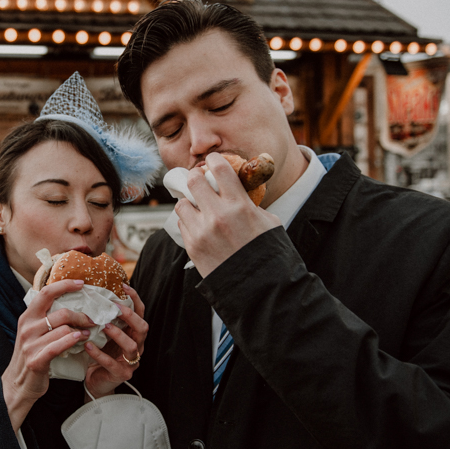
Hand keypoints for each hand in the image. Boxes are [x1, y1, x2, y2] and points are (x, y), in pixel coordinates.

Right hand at [2, 279, 95, 429]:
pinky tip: (81, 339)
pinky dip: (72, 341)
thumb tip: (71, 303)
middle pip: (60, 313)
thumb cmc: (32, 354)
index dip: (65, 285)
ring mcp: (30, 344)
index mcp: (27, 317)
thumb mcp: (34, 332)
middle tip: (92, 320)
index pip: (46, 293)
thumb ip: (46, 318)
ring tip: (89, 333)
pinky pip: (58, 346)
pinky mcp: (35, 360)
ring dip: (81, 331)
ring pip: (63, 330)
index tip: (81, 284)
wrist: (18, 383)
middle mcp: (27, 327)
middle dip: (81, 316)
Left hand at [84, 283, 148, 398]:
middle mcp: (137, 346)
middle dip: (130, 316)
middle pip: (143, 328)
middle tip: (115, 308)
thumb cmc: (101, 354)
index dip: (134, 299)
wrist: (96, 382)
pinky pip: (111, 363)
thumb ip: (105, 319)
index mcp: (133, 334)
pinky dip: (99, 353)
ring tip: (104, 325)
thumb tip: (93, 295)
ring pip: (131, 346)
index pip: (140, 313)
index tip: (123, 286)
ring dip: (118, 334)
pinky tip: (88, 345)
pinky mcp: (120, 374)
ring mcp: (130, 362)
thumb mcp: (104, 335)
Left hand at [177, 153, 280, 276]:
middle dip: (196, 178)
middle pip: (193, 181)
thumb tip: (235, 190)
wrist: (260, 288)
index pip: (219, 168)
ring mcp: (202, 231)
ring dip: (189, 203)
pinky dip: (189, 222)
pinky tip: (200, 227)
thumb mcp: (267, 221)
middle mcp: (218, 215)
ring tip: (199, 208)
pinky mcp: (192, 247)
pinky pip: (182, 225)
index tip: (212, 161)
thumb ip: (248, 203)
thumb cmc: (267, 252)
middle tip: (200, 181)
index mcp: (239, 205)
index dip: (214, 160)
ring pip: (182, 204)